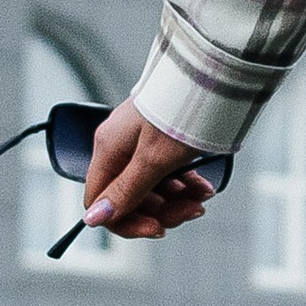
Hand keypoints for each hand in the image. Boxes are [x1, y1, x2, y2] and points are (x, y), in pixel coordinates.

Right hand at [81, 101, 222, 239]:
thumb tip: (92, 220)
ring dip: (178, 199)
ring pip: (152, 188)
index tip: (157, 229)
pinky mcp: (162, 140)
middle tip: (193, 210)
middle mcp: (121, 147)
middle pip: (130, 197)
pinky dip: (185, 184)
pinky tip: (203, 186)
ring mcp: (142, 143)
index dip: (126, 221)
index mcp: (109, 150)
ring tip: (203, 196)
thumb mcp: (155, 159)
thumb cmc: (181, 113)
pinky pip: (167, 173)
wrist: (214, 76)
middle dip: (162, 210)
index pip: (101, 202)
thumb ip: (125, 190)